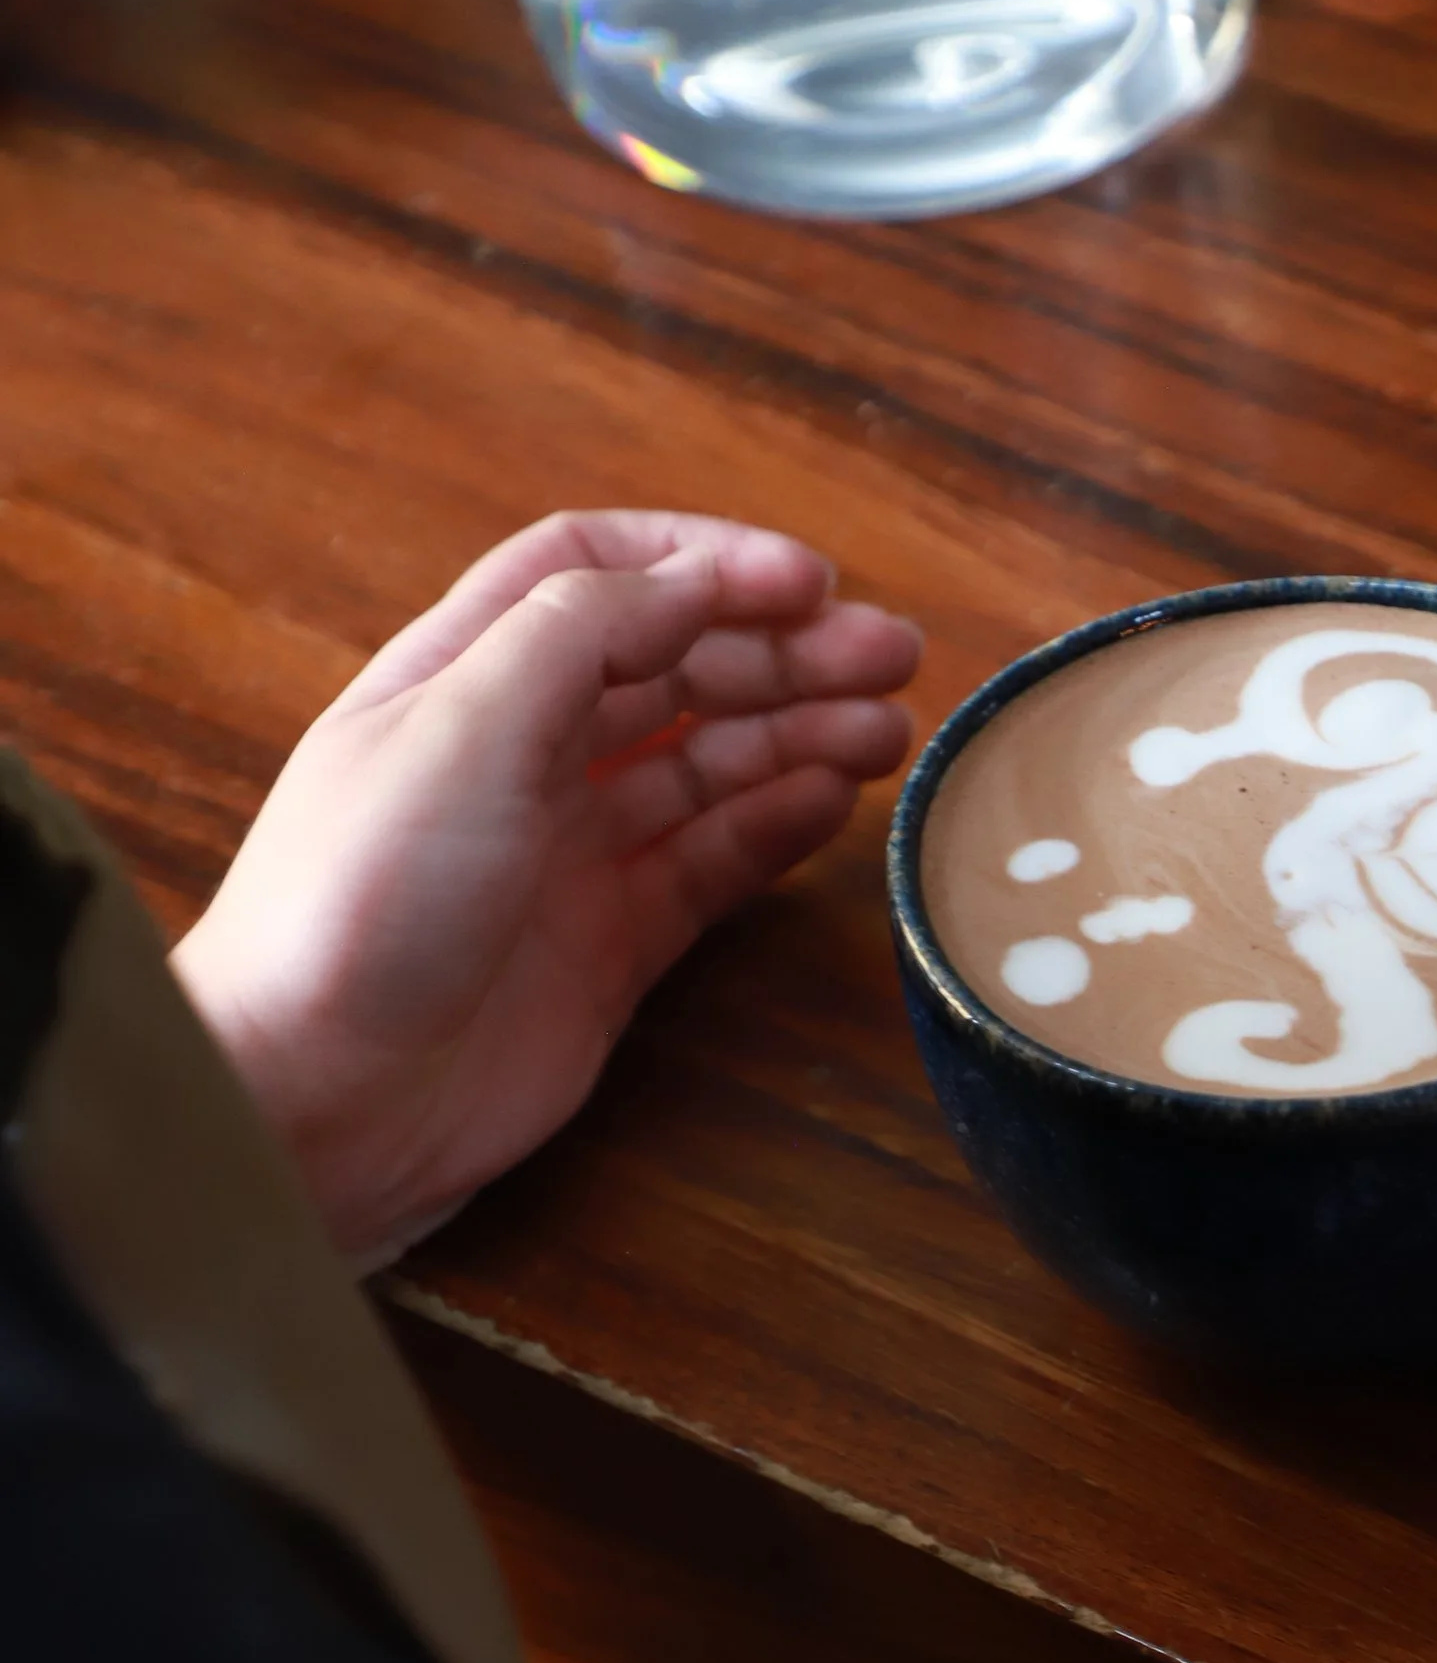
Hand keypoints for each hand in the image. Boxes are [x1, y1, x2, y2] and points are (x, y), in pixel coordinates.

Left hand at [174, 513, 919, 1268]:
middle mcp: (521, 754)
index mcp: (465, 676)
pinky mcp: (610, 948)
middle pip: (673, 665)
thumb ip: (579, 635)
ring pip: (708, 764)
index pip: (596, 574)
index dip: (704, 563)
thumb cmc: (360, 902)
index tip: (808, 581)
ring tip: (888, 727)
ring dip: (800, 732)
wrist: (318, 1100)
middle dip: (781, 649)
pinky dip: (778, 827)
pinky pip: (712, 865)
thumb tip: (695, 582)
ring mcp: (569, 854)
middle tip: (891, 652)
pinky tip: (837, 803)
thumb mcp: (460, 725)